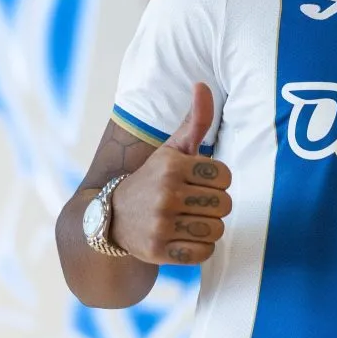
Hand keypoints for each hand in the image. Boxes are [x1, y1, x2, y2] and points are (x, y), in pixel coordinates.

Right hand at [110, 83, 231, 265]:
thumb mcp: (172, 149)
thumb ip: (195, 120)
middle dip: (214, 205)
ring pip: (216, 229)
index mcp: (172, 166)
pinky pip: (204, 252)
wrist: (110, 217)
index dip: (218, 181)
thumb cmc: (153, 178)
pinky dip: (200, 248)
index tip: (201, 182)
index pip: (226, 176)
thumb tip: (202, 84)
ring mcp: (161, 224)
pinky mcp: (158, 251)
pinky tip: (185, 237)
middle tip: (195, 203)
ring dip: (208, 227)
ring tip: (190, 220)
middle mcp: (165, 194)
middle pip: (224, 204)